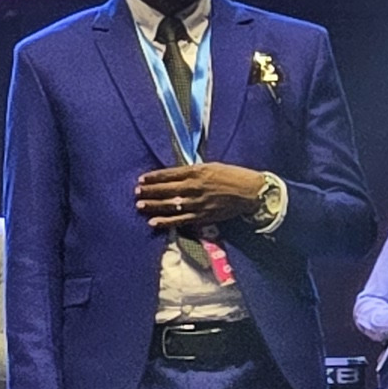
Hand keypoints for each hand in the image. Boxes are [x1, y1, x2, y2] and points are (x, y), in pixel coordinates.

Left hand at [136, 162, 271, 231]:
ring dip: (153, 205)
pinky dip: (166, 222)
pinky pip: (181, 220)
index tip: (141, 179)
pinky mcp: (202, 216)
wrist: (251, 191)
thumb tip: (175, 174)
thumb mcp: (211, 166)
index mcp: (196, 172)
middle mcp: (194, 187)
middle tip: (136, 192)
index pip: (169, 174)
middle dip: (149, 191)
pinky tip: (153, 222)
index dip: (154, 177)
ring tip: (140, 205)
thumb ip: (192, 171)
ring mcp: (197, 202)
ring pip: (170, 205)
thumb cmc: (232, 176)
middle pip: (166, 189)